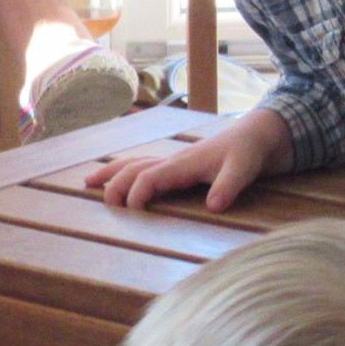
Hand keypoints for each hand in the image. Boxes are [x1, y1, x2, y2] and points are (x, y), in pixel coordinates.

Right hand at [86, 111, 292, 212]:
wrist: (256, 134)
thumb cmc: (248, 152)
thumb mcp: (243, 170)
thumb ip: (228, 187)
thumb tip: (214, 206)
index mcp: (184, 164)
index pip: (149, 177)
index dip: (135, 193)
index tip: (129, 211)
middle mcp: (173, 161)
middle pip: (134, 168)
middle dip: (114, 183)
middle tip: (100, 202)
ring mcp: (173, 160)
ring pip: (134, 163)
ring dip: (111, 172)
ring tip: (88, 182)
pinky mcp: (177, 164)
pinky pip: (143, 165)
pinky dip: (125, 170)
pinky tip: (116, 176)